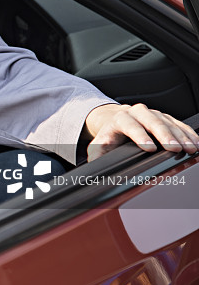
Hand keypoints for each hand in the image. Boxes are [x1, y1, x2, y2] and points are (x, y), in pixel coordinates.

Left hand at [84, 103, 198, 161]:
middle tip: (175, 148)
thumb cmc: (108, 137)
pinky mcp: (164, 117)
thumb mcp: (98, 146)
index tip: (149, 148)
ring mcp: (152, 113)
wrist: (114, 120)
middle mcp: (137, 112)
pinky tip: (196, 143)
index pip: (129, 125)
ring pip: (168, 121)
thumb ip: (96, 158)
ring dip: (180, 135)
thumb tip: (95, 172)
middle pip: (152, 120)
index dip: (139, 136)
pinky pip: (178, 123)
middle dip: (164, 134)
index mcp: (119, 119)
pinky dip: (188, 133)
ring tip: (190, 148)